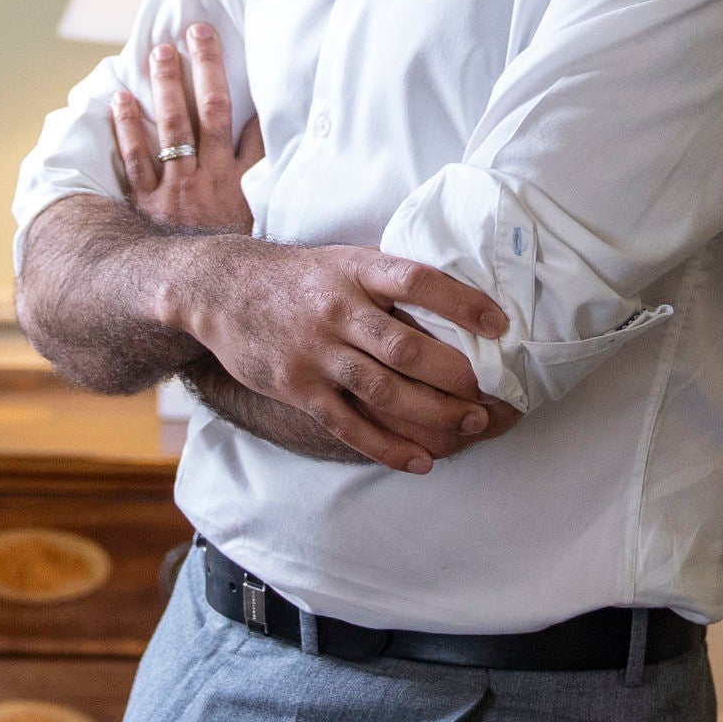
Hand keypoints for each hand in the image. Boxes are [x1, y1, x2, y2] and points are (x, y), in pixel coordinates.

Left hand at [109, 24, 262, 234]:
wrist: (200, 294)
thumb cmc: (232, 255)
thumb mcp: (260, 220)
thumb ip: (264, 183)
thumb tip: (270, 140)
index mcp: (243, 182)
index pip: (252, 127)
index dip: (248, 89)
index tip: (241, 51)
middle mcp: (211, 179)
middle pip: (211, 112)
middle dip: (206, 68)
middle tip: (197, 31)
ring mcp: (177, 189)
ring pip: (173, 128)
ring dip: (167, 86)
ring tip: (161, 51)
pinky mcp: (147, 203)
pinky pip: (135, 160)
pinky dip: (127, 128)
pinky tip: (120, 98)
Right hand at [169, 236, 519, 475]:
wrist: (223, 289)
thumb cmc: (301, 278)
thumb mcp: (345, 260)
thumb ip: (389, 283)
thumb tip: (457, 306)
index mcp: (357, 270)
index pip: (417, 281)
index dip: (462, 302)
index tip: (500, 325)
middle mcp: (337, 309)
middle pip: (406, 347)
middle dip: (455, 376)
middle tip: (489, 394)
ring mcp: (316, 352)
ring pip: (383, 391)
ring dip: (433, 413)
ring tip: (470, 424)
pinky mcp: (298, 388)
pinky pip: (349, 424)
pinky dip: (388, 447)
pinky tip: (420, 461)